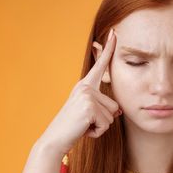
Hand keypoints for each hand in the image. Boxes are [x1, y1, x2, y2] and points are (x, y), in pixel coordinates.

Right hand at [37, 28, 120, 153]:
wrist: (55, 139)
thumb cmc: (73, 128)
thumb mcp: (89, 114)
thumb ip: (103, 108)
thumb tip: (118, 111)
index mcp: (85, 85)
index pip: (100, 65)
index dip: (109, 49)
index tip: (114, 32)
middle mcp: (86, 87)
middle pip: (114, 105)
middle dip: (104, 119)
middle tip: (84, 122)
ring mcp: (87, 95)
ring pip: (112, 115)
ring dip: (100, 126)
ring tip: (83, 125)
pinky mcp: (89, 107)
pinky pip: (106, 124)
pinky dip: (97, 132)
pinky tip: (84, 129)